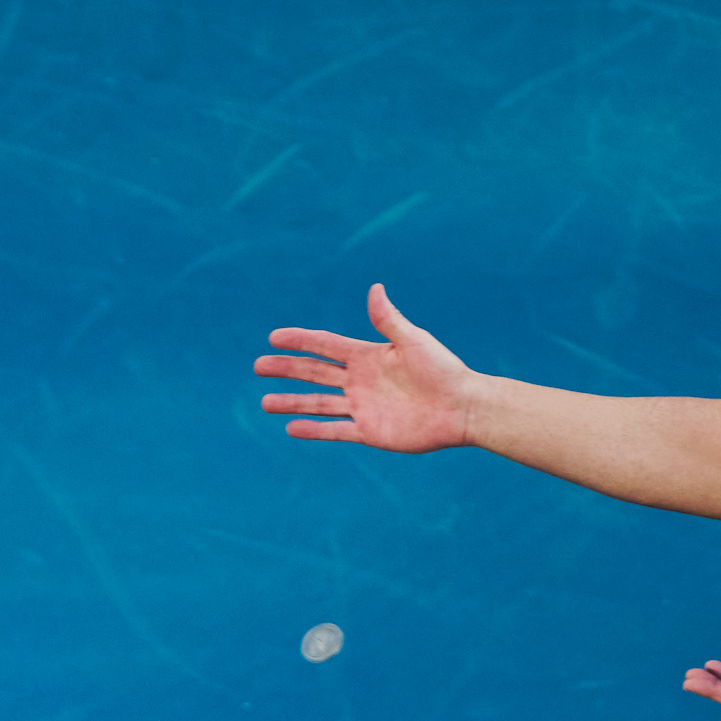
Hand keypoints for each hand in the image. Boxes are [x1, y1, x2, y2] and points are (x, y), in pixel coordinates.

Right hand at [255, 284, 479, 450]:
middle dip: (286, 369)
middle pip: (314, 373)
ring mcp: (363, 407)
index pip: (325, 346)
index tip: (273, 337)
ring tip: (265, 403)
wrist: (462, 407)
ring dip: (291, 403)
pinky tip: (292, 429)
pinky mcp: (370, 431)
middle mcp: (360, 381)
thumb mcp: (413, 340)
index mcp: (368, 355)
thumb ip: (388, 319)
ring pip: (318, 403)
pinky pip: (335, 431)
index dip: (300, 341)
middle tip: (258, 366)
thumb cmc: (443, 369)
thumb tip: (374, 288)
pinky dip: (313, 430)